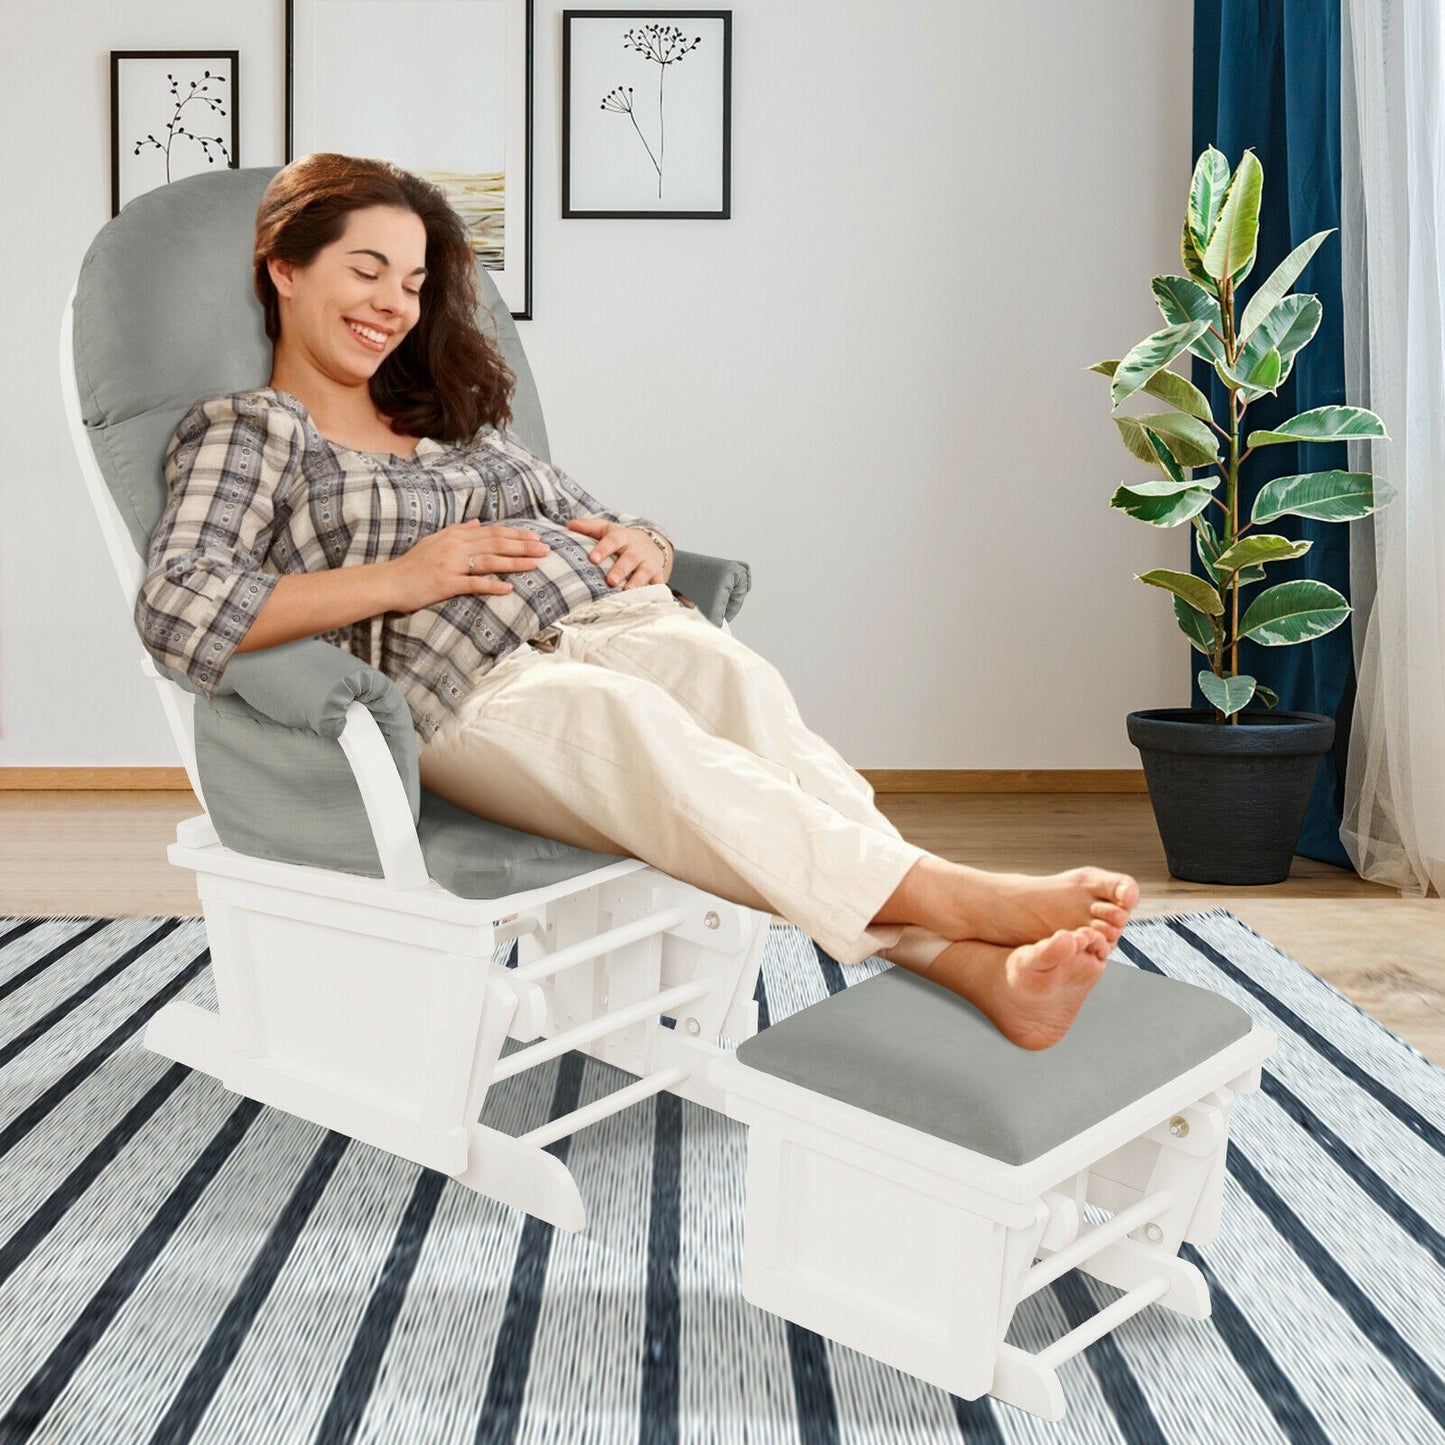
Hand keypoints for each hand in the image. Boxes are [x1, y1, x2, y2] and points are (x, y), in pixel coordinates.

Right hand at [385, 519, 549, 611]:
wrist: (390, 581)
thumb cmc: (413, 564)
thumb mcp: (435, 541)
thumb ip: (458, 531)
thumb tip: (478, 523)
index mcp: (455, 536)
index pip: (491, 532)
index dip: (515, 534)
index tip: (535, 536)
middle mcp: (455, 547)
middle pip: (495, 544)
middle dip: (522, 546)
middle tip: (545, 549)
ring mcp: (451, 565)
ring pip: (489, 561)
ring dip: (514, 562)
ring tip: (535, 564)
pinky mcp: (446, 583)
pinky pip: (473, 584)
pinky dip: (492, 586)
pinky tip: (509, 588)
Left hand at [567, 517, 667, 588]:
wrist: (650, 545)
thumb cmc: (621, 540)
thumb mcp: (607, 529)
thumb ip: (589, 527)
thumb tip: (570, 525)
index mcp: (623, 537)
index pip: (613, 540)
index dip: (603, 549)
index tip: (593, 559)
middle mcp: (637, 549)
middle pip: (630, 558)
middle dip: (621, 570)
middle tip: (611, 580)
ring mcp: (649, 563)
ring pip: (644, 572)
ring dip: (636, 583)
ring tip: (627, 592)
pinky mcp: (658, 575)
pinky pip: (657, 584)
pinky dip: (654, 593)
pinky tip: (646, 601)